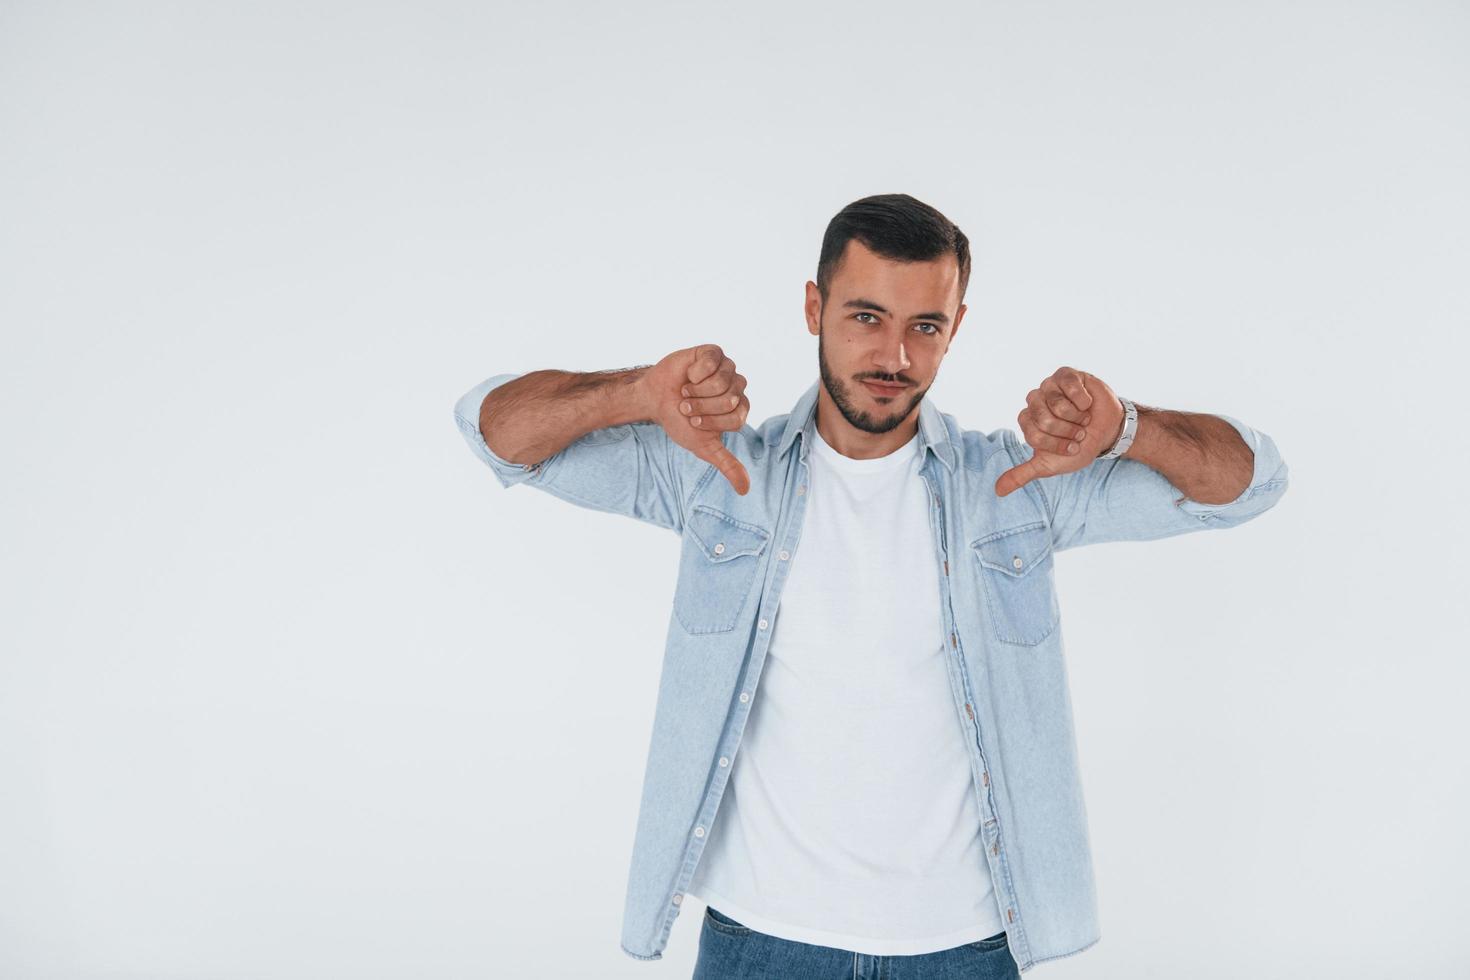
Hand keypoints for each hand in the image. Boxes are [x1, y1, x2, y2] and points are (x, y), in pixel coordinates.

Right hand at [642, 343, 751, 494]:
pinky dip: (695, 371)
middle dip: (703, 406)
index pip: (736, 417)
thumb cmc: (680, 421)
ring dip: (696, 390)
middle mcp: (738, 387)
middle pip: (731, 399)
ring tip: (685, 391)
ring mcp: (727, 368)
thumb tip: (745, 490)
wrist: (655, 399)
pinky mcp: (714, 353)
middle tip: (687, 405)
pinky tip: (689, 374)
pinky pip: (713, 361)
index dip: (711, 421)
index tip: (694, 422)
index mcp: (740, 409)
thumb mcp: (703, 447)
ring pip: (722, 381)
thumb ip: (727, 464)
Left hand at [995, 366, 1123, 496]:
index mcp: (1027, 421)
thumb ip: (1022, 474)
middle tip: (1078, 432)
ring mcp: (1049, 386)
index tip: (1070, 447)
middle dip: (1067, 431)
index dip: (1056, 444)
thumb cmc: (1077, 447)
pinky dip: (1083, 399)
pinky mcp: (1066, 375)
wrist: (1108, 432)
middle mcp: (1034, 401)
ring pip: (1058, 404)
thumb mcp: (1049, 465)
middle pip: (1044, 419)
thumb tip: (998, 491)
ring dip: (1078, 417)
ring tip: (1084, 418)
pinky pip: (1070, 386)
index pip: (1035, 435)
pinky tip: (1087, 402)